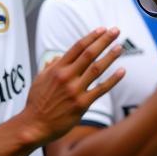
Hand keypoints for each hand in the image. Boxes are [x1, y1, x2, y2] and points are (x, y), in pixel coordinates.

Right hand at [23, 28, 124, 145]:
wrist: (34, 126)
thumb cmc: (36, 103)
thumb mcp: (39, 80)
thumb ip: (50, 67)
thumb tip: (58, 57)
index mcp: (57, 69)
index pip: (77, 47)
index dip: (91, 37)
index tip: (102, 29)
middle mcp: (66, 77)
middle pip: (89, 54)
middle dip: (104, 40)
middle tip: (116, 30)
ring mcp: (75, 90)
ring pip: (96, 69)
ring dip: (110, 56)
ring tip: (120, 47)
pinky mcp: (82, 104)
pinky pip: (101, 89)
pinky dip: (113, 80)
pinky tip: (122, 71)